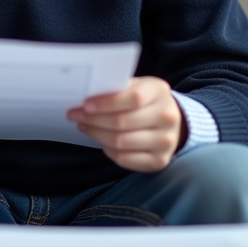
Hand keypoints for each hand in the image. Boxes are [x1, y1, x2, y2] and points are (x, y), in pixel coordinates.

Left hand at [67, 76, 185, 172]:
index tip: (85, 105)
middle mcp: (167, 117)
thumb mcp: (137, 86)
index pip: (132, 98)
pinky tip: (102, 142)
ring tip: (85, 127)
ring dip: (96, 135)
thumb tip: (86, 99)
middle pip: (122, 122)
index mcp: (159, 92)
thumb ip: (116, 89)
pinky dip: (108, 150)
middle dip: (93, 120)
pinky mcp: (159, 161)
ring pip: (120, 142)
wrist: (172, 121)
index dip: (106, 103)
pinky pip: (125, 159)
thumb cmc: (145, 101)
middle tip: (75, 116)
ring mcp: (165, 141)